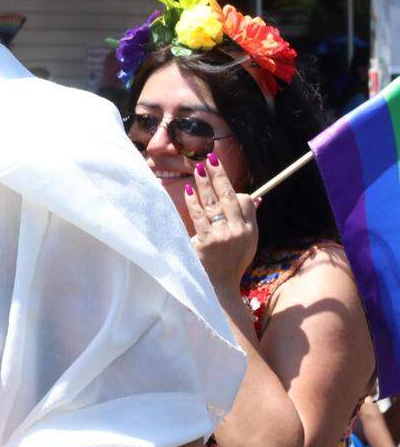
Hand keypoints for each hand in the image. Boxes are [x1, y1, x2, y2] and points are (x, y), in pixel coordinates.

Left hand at [186, 153, 259, 290]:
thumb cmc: (232, 263)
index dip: (232, 189)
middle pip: (229, 197)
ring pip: (213, 204)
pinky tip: (190, 190)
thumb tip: (256, 198)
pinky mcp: (206, 243)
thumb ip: (250, 220)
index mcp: (250, 230)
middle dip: (219, 176)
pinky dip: (194, 203)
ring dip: (205, 184)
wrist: (221, 287)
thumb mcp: (248, 243)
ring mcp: (223, 237)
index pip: (243, 201)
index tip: (219, 174)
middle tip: (211, 158)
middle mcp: (239, 232)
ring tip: (199, 169)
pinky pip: (199, 217)